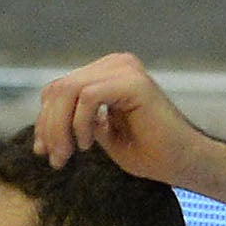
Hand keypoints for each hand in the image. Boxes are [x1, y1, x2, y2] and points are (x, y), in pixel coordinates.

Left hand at [34, 52, 213, 186]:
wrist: (183, 162)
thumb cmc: (149, 154)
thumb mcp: (100, 136)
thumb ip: (75, 122)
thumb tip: (43, 128)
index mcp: (107, 72)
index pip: (59, 88)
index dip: (45, 120)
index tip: (43, 151)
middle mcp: (116, 63)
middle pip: (59, 88)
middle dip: (49, 126)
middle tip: (55, 160)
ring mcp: (125, 69)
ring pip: (68, 90)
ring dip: (60, 128)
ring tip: (67, 156)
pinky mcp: (132, 81)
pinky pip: (87, 97)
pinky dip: (79, 123)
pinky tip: (87, 145)